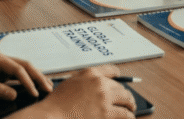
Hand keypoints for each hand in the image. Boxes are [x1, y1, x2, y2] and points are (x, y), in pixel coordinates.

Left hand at [0, 53, 51, 100]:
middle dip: (38, 76)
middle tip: (49, 89)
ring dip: (35, 78)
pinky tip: (34, 87)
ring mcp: (1, 67)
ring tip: (47, 88)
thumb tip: (14, 95)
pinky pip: (16, 76)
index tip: (34, 93)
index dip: (28, 81)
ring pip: (23, 70)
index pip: (18, 69)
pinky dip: (26, 81)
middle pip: (25, 66)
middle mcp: (1, 60)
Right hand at [21, 66, 135, 118]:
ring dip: (130, 105)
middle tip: (129, 101)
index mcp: (90, 73)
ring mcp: (104, 98)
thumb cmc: (57, 103)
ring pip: (127, 99)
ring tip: (131, 109)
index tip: (121, 80)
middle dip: (126, 95)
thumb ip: (85, 80)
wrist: (52, 115)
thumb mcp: (71, 82)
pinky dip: (129, 116)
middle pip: (121, 87)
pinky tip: (129, 118)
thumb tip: (100, 85)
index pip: (112, 70)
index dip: (119, 76)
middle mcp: (99, 83)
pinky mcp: (106, 113)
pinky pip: (125, 114)